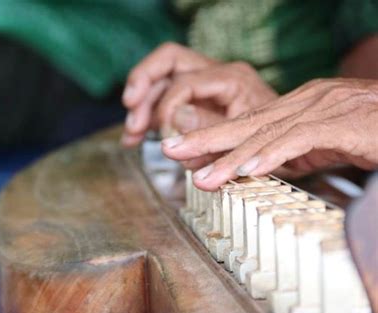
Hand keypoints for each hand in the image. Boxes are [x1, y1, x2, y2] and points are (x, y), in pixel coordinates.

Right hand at [121, 43, 276, 146]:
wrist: (291, 144)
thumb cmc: (277, 140)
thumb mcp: (248, 138)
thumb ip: (210, 127)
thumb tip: (175, 117)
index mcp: (231, 78)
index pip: (185, 80)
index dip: (167, 106)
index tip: (164, 135)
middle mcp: (216, 75)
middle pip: (168, 60)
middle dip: (142, 82)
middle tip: (130, 108)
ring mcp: (205, 87)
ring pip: (162, 81)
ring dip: (141, 105)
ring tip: (132, 134)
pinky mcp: (198, 102)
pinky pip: (165, 101)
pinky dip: (149, 118)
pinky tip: (136, 139)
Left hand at [161, 78, 377, 190]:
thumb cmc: (367, 130)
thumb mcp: (319, 141)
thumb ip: (287, 150)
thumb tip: (255, 165)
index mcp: (294, 106)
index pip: (244, 123)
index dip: (210, 136)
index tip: (181, 148)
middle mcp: (301, 103)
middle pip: (244, 123)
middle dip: (204, 139)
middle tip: (169, 149)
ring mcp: (319, 110)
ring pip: (266, 133)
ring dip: (231, 157)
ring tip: (202, 176)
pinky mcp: (339, 124)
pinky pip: (299, 140)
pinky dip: (272, 155)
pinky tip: (249, 169)